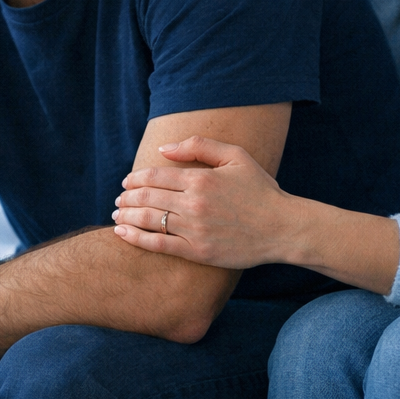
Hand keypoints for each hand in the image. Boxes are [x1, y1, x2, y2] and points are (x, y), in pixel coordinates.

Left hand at [111, 136, 300, 269]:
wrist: (282, 228)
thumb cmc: (260, 190)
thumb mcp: (236, 156)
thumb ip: (199, 146)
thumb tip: (165, 149)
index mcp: (201, 179)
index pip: (155, 175)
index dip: (136, 178)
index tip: (127, 182)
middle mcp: (194, 204)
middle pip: (147, 197)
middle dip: (126, 198)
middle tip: (119, 200)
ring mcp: (194, 230)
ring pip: (148, 220)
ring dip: (126, 217)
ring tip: (117, 216)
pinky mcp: (197, 252)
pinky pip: (158, 245)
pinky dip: (136, 239)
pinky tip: (123, 234)